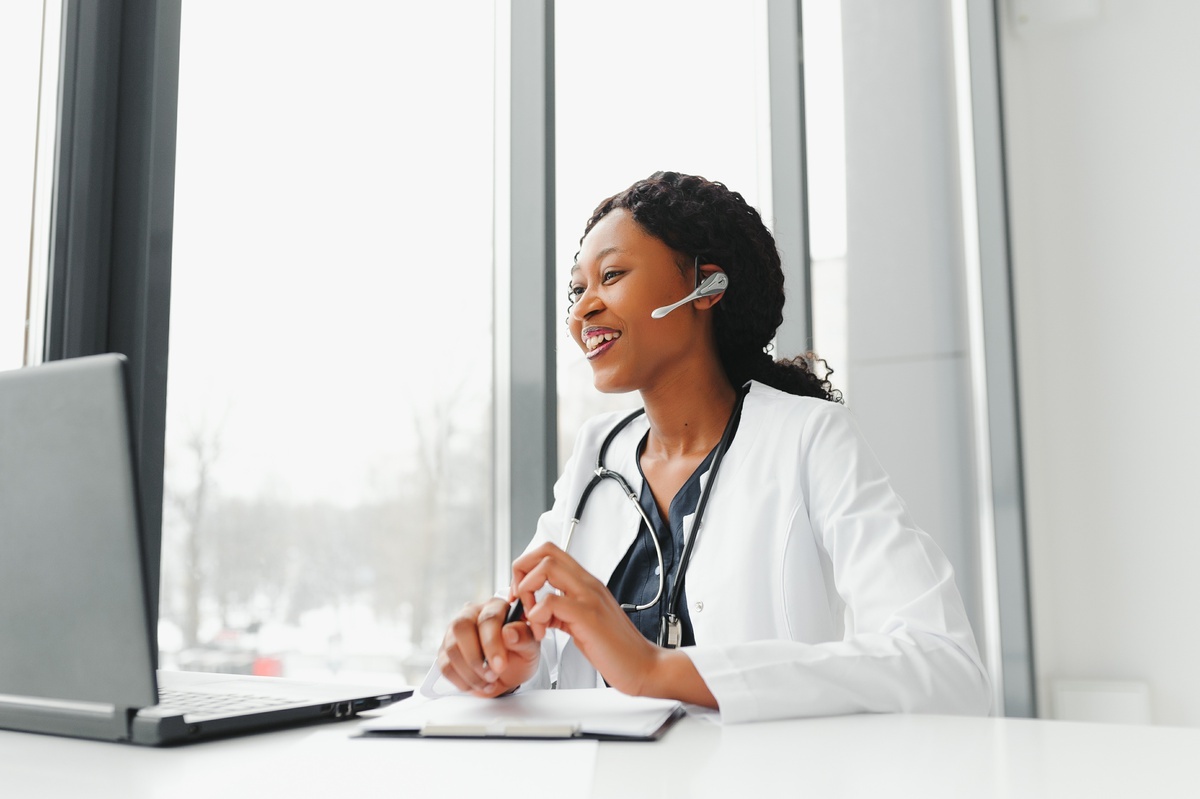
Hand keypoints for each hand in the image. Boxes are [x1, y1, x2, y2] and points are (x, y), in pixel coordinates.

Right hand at [435, 596, 540, 697]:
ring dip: (470, 673)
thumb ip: (524, 637)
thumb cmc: (520, 652)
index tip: (501, 666)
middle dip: (476, 658)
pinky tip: (478, 685)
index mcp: (494, 607)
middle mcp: (471, 614)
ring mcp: (454, 632)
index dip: (492, 643)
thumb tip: (509, 632)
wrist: (508, 671)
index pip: (488, 619)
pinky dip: (462, 681)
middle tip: (492, 676)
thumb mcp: (530, 647)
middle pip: (460, 628)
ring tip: (489, 683)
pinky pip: (445, 666)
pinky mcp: (445, 651)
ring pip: (451, 649)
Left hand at [511, 542, 661, 696]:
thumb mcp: (582, 622)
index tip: (522, 594)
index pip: (550, 553)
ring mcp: (590, 597)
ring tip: (533, 618)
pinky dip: (538, 614)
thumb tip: (538, 608)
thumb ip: (562, 610)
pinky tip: (543, 632)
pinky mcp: (589, 616)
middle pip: (545, 552)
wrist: (644, 666)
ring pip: (547, 567)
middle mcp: (588, 584)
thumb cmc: (616, 648)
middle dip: (522, 572)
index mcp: (586, 583)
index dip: (527, 568)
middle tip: (522, 600)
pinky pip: (553, 600)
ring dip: (529, 590)